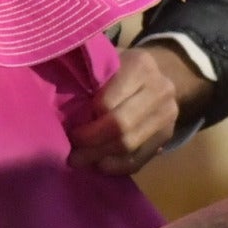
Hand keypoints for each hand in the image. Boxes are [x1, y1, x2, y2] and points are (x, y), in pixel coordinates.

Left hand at [64, 40, 210, 175]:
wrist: (164, 72)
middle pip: (121, 127)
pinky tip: (100, 165)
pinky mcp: (168, 136)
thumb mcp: (107, 61)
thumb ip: (90, 78)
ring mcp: (168, 115)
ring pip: (130, 146)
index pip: (107, 103)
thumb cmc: (122, 67)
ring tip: (80, 161)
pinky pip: (140, 159)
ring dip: (100, 157)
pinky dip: (117, 166)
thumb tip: (59, 107)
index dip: (86, 120)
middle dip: (91, 143)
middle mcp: (160, 90)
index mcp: (140, 66)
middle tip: (71, 153)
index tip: (68, 126)